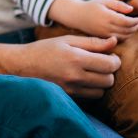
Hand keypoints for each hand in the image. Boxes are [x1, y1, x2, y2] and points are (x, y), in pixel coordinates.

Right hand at [0, 34, 119, 98]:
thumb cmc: (45, 49)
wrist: (22, 65)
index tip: (110, 55)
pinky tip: (84, 80)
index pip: (109, 64)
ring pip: (101, 91)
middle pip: (108, 80)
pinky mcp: (68, 97)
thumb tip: (114, 42)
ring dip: (101, 82)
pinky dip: (92, 89)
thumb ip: (92, 42)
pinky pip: (90, 97)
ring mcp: (71, 89)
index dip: (114, 60)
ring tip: (92, 72)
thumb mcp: (67, 40)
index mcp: (76, 58)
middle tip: (102, 63)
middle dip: (109, 71)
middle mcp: (75, 76)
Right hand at [63, 0, 137, 40]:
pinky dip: (125, 37)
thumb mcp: (104, 1)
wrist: (77, 16)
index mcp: (107, 17)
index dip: (135, 21)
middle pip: (127, 31)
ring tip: (133, 26)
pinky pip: (118, 40)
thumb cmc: (92, 6)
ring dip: (131, 33)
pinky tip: (125, 30)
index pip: (127, 22)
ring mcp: (104, 35)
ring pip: (124, 37)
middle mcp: (106, 27)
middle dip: (135, 27)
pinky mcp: (103, 39)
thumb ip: (118, 5)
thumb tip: (131, 10)